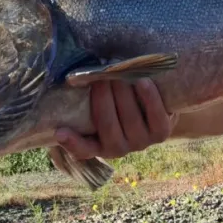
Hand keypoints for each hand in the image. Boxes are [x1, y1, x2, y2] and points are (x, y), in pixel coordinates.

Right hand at [55, 78, 177, 159]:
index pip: (82, 149)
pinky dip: (148, 97)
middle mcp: (119, 148)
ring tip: (118, 73)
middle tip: (99, 77)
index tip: (60, 131)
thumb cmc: (119, 101)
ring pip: (130, 119)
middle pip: (107, 124)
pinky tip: (142, 81)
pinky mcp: (162, 133)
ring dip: (123, 93)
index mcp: (99, 146)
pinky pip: (156, 115)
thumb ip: (86, 97)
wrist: (157, 106)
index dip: (71, 143)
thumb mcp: (102, 103)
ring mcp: (141, 142)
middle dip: (102, 98)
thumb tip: (70, 75)